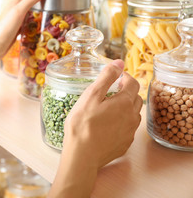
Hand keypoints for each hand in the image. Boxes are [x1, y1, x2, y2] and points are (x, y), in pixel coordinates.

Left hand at [0, 0, 48, 62]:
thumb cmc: (3, 28)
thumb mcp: (19, 10)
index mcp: (14, 4)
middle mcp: (13, 12)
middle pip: (27, 2)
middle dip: (37, 0)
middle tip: (49, 0)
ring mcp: (14, 22)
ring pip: (27, 15)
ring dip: (35, 13)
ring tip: (46, 14)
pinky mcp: (15, 32)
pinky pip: (25, 26)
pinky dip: (32, 25)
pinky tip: (37, 29)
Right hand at [48, 60, 141, 197]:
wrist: (82, 155)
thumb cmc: (82, 124)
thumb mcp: (91, 95)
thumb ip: (106, 77)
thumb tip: (119, 62)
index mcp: (124, 103)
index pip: (133, 83)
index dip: (125, 77)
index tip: (116, 77)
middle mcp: (132, 117)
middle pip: (136, 98)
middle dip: (126, 91)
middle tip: (112, 91)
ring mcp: (129, 132)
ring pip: (133, 114)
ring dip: (126, 107)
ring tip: (109, 109)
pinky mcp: (125, 144)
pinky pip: (128, 128)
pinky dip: (121, 122)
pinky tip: (107, 125)